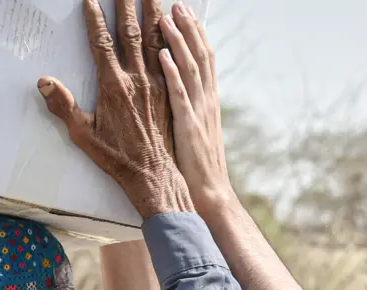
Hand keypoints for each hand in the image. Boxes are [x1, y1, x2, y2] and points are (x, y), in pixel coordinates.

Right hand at [38, 0, 192, 218]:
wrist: (154, 175)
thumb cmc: (117, 158)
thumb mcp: (83, 135)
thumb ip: (63, 106)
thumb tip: (44, 82)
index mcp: (113, 86)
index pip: (101, 42)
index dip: (95, 18)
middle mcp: (137, 79)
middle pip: (131, 31)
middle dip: (126, 2)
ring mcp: (157, 83)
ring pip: (155, 38)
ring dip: (153, 10)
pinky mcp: (169, 90)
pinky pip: (172, 55)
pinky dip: (171, 34)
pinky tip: (173, 21)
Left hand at [157, 3, 234, 210]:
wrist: (206, 195)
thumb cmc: (193, 168)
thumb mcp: (194, 131)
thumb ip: (188, 107)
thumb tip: (179, 89)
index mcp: (203, 100)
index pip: (200, 59)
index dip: (193, 34)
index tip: (183, 13)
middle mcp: (202, 100)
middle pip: (197, 54)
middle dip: (186, 26)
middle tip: (176, 3)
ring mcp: (196, 112)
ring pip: (188, 67)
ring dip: (176, 40)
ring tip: (165, 16)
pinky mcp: (187, 126)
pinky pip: (178, 95)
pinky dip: (171, 73)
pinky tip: (160, 55)